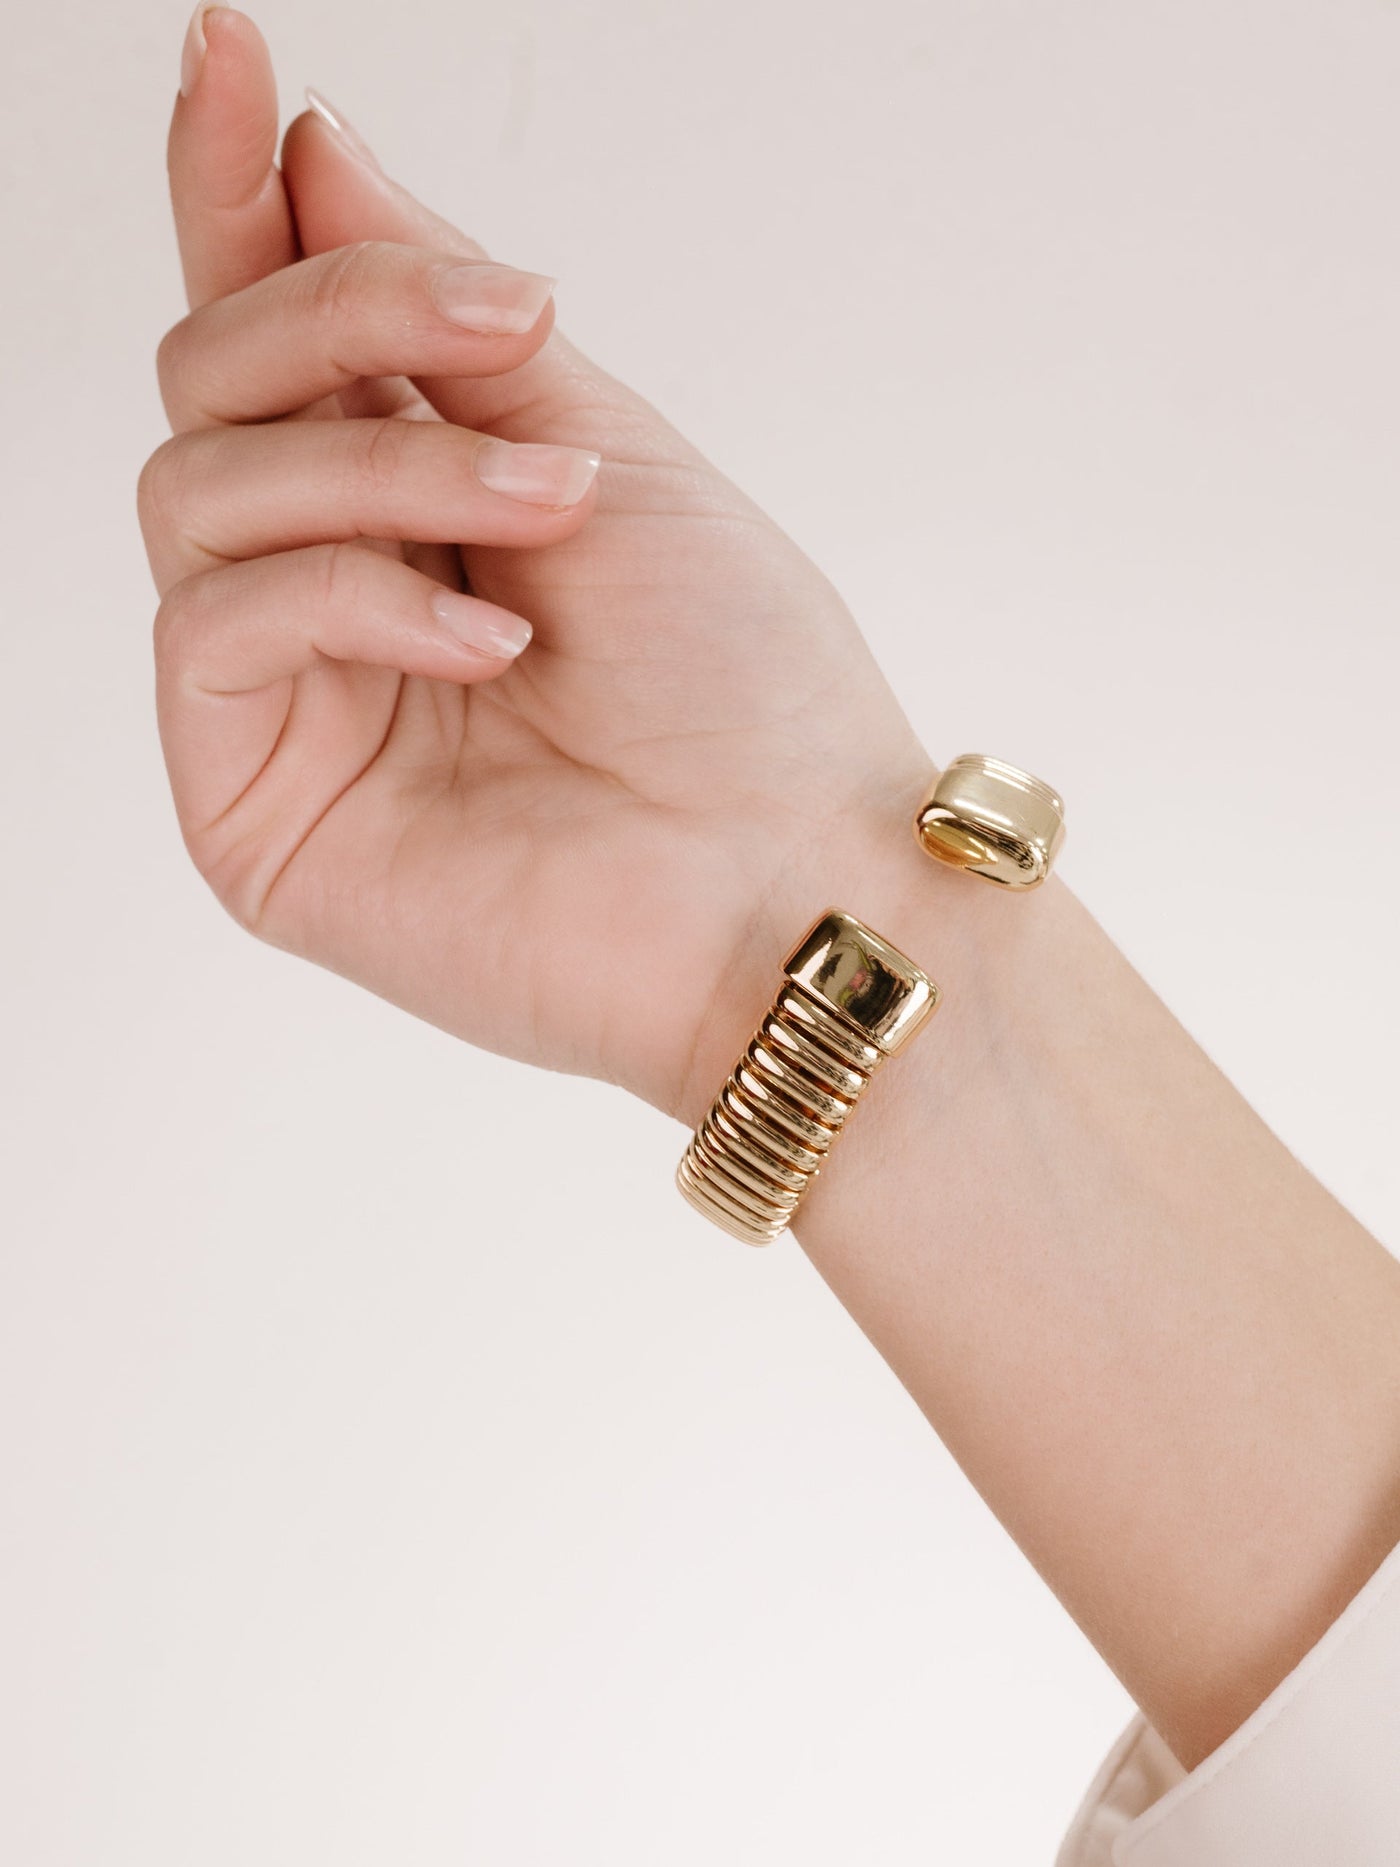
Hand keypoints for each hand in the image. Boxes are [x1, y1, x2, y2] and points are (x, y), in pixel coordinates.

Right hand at [141, 8, 939, 1122]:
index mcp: (416, 502)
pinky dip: (353, 594)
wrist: (795, 880)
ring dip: (380, 467)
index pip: (276, 335)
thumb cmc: (743, 683)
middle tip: (500, 324)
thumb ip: (444, 325)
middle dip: (340, 310)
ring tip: (549, 510)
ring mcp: (286, 700)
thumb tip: (311, 154)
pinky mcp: (251, 805)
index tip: (230, 50)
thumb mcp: (610, 449)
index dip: (236, 193)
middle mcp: (332, 588)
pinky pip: (213, 624)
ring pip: (198, 487)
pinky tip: (487, 636)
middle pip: (214, 382)